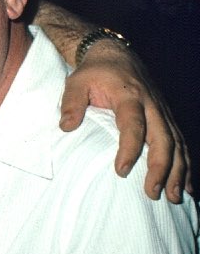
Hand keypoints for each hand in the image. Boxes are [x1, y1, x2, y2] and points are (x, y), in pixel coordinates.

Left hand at [59, 41, 190, 201]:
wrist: (116, 55)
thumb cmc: (94, 73)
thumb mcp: (76, 82)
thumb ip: (71, 103)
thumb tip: (66, 127)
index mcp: (129, 96)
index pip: (132, 125)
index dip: (129, 149)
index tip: (120, 171)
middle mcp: (152, 105)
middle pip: (163, 139)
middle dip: (161, 168)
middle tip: (153, 193)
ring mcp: (163, 112)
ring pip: (177, 144)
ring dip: (178, 172)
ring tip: (175, 197)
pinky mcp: (167, 118)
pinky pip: (181, 143)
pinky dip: (186, 165)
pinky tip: (187, 187)